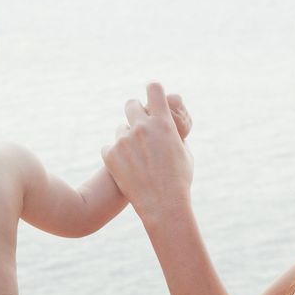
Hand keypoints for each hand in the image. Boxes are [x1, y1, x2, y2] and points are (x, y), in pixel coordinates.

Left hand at [103, 83, 194, 229]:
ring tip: (136, 159)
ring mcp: (124, 140)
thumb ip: (174, 134)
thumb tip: (168, 126)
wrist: (162, 204)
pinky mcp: (110, 154)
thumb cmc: (180, 180)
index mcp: (163, 123)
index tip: (151, 95)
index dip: (152, 90)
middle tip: (137, 124)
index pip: (154, 89)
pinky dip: (115, 156)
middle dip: (134, 111)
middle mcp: (141, 127)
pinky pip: (109, 147)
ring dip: (126, 138)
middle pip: (131, 104)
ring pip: (120, 129)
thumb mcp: (184, 152)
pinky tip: (125, 168)